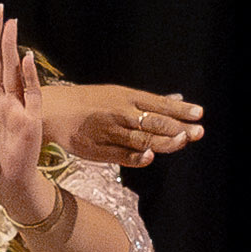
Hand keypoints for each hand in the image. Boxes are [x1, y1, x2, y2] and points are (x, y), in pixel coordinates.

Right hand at [39, 77, 206, 168]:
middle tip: (198, 131)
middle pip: (153, 120)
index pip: (158, 104)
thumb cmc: (89, 102)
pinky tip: (150, 157)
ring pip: (139, 137)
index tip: (199, 113)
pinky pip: (120, 155)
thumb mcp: (118, 94)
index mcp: (125, 97)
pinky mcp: (97, 149)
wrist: (51, 110)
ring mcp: (108, 131)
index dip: (179, 110)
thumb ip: (149, 101)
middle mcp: (119, 112)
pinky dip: (135, 156)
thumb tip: (178, 100)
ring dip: (162, 141)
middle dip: (177, 126)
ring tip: (181, 141)